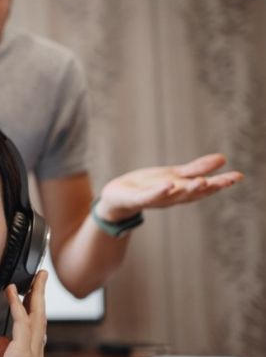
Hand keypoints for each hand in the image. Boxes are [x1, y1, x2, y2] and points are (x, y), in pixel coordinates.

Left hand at [0, 271, 46, 356]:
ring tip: (34, 278)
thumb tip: (3, 338)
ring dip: (35, 296)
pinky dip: (18, 307)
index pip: (37, 332)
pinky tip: (13, 292)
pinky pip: (22, 326)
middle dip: (42, 297)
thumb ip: (2, 355)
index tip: (30, 292)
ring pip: (37, 321)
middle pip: (42, 323)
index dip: (34, 310)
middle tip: (42, 276)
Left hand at [96, 153, 242, 220]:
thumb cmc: (148, 185)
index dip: (221, 182)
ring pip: (175, 196)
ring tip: (203, 182)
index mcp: (182, 190)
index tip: (238, 176)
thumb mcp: (174, 174)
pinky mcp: (138, 198)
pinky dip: (160, 192)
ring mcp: (156, 198)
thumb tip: (223, 158)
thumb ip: (197, 168)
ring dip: (189, 190)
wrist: (117, 196)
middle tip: (227, 181)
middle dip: (211, 187)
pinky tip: (168, 185)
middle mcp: (173, 196)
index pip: (205, 187)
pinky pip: (150, 196)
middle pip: (194, 193)